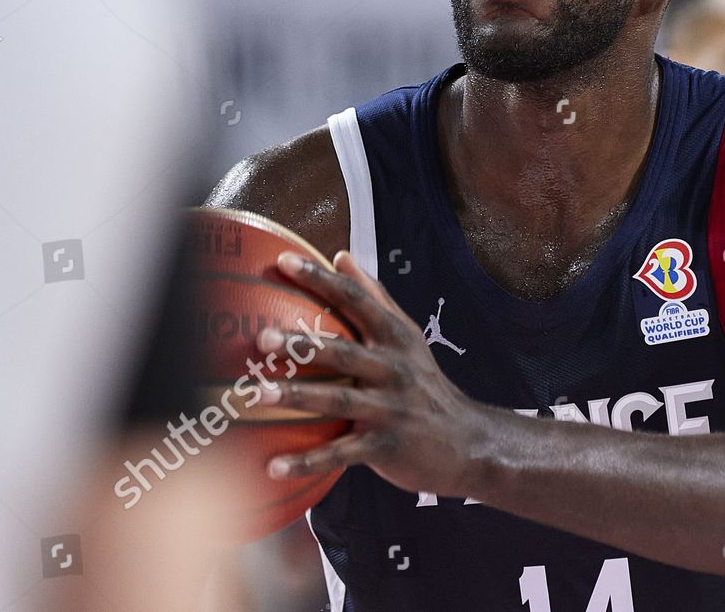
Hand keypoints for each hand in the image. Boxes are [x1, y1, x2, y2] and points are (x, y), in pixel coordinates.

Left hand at [257, 249, 488, 497]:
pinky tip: (272, 467)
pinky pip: (340, 454)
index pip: (355, 300)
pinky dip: (307, 462)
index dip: (320, 279)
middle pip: (343, 351)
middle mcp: (393, 368)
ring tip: (257, 394)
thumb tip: (340, 256)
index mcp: (394, 337)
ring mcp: (389, 408)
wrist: (467, 441)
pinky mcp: (385, 447)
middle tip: (262, 338)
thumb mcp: (407, 336)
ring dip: (297, 397)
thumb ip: (374, 297)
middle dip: (303, 344)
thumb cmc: (425, 383)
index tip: (284, 260)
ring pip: (338, 401)